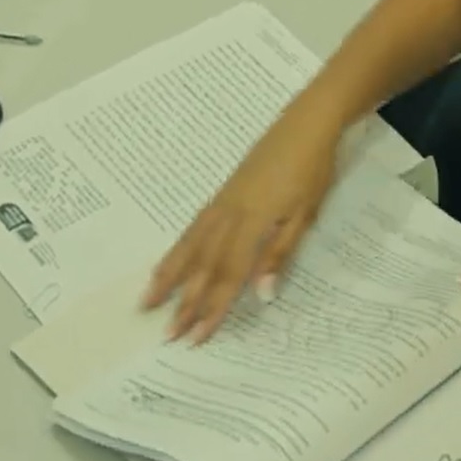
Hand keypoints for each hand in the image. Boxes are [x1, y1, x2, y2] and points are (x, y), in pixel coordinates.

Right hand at [141, 113, 341, 342]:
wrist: (305, 124)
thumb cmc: (312, 170)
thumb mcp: (305, 215)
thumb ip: (279, 253)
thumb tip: (260, 293)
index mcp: (252, 222)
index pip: (228, 274)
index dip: (212, 308)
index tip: (197, 336)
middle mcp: (228, 214)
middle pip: (203, 265)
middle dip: (185, 302)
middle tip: (168, 334)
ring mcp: (221, 203)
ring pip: (189, 246)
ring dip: (169, 277)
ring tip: (148, 301)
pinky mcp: (221, 195)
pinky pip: (192, 228)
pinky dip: (177, 250)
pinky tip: (170, 263)